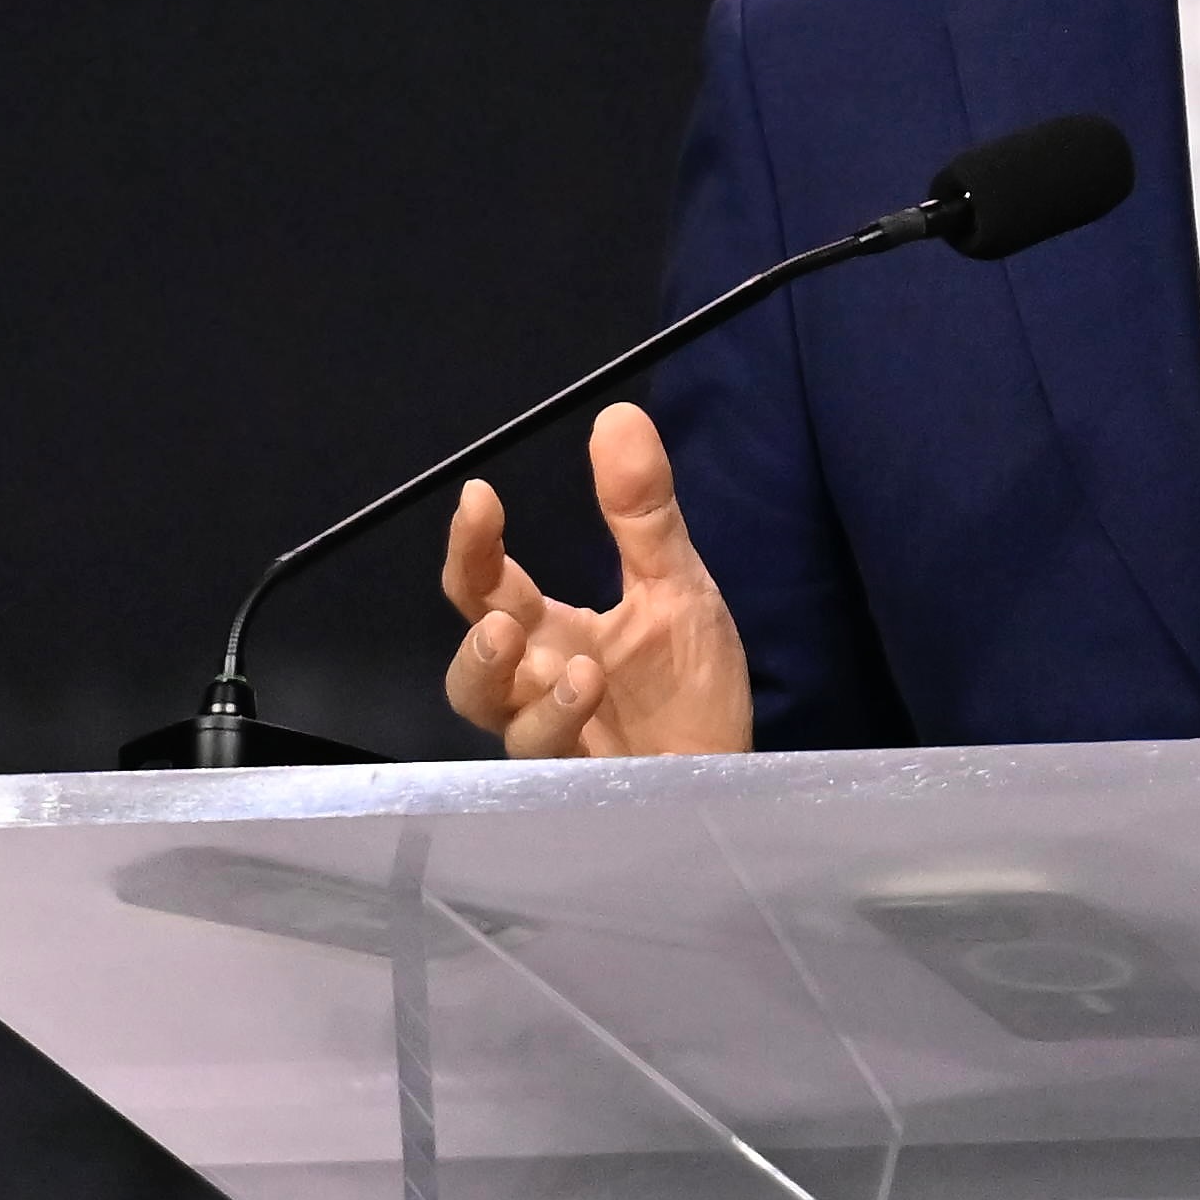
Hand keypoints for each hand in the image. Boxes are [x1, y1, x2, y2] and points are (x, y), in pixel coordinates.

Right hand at [435, 397, 754, 757]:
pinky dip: (563, 724)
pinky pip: (546, 764)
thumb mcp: (676, 585)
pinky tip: (595, 689)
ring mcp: (553, 739)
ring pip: (496, 721)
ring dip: (521, 691)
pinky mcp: (577, 785)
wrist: (729, 771)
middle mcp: (535, 686)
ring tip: (576, 666)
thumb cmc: (690, 685)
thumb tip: (617, 414)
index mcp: (548, 633)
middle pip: (470, 670)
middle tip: (500, 615)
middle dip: (474, 643)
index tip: (479, 496)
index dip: (471, 544)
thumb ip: (642, 512)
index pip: (484, 586)